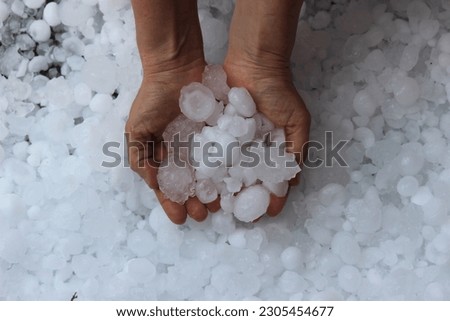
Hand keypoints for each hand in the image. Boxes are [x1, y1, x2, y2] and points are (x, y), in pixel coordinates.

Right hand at [125, 60, 219, 223]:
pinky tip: (231, 184)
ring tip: (218, 206)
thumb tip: (152, 183)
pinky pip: (223, 156)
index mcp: (161, 155)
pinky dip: (226, 171)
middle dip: (194, 203)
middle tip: (203, 216)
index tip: (179, 219)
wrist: (177, 68)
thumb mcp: (137, 128)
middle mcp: (182, 154)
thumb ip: (140, 156)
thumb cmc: (153, 98)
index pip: (166, 186)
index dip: (172, 203)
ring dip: (212, 193)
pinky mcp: (218, 134)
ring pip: (208, 176)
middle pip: (190, 185)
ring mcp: (202, 145)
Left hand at [224, 55, 310, 217]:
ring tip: (218, 207)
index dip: (271, 197)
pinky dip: (208, 169)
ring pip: (227, 171)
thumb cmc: (279, 92)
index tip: (268, 213)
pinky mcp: (215, 132)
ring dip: (223, 190)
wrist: (253, 64)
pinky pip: (211, 154)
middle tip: (239, 217)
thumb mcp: (297, 121)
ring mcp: (231, 142)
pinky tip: (203, 184)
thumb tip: (295, 182)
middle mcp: (250, 149)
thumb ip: (297, 149)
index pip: (271, 179)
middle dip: (244, 200)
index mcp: (271, 150)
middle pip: (247, 180)